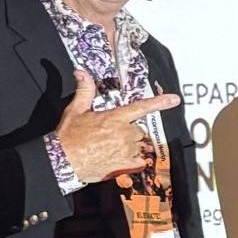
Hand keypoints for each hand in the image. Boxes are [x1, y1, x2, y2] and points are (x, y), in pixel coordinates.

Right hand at [55, 69, 182, 183]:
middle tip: (109, 137)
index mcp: (115, 118)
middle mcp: (125, 133)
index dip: (160, 102)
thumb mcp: (75, 111)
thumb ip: (84, 91)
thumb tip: (81, 72)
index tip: (175, 99)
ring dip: (130, 147)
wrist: (62, 162)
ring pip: (139, 145)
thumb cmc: (68, 137)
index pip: (142, 107)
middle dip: (129, 133)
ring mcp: (127, 150)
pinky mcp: (126, 164)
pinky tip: (117, 160)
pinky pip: (139, 161)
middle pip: (139, 130)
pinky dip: (132, 161)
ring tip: (110, 150)